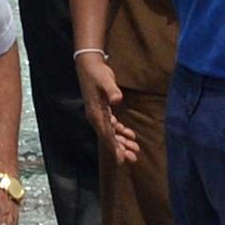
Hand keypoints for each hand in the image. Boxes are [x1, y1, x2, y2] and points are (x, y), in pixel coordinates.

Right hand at [78, 52, 143, 170]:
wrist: (89, 65)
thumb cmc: (97, 73)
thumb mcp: (104, 80)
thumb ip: (111, 90)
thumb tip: (117, 99)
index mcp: (95, 114)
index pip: (105, 134)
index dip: (114, 147)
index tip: (122, 159)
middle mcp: (96, 117)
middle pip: (109, 137)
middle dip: (121, 148)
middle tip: (134, 158)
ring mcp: (99, 114)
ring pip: (111, 133)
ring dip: (123, 141)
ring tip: (136, 149)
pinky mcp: (103, 110)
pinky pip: (112, 125)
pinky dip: (121, 131)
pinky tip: (130, 135)